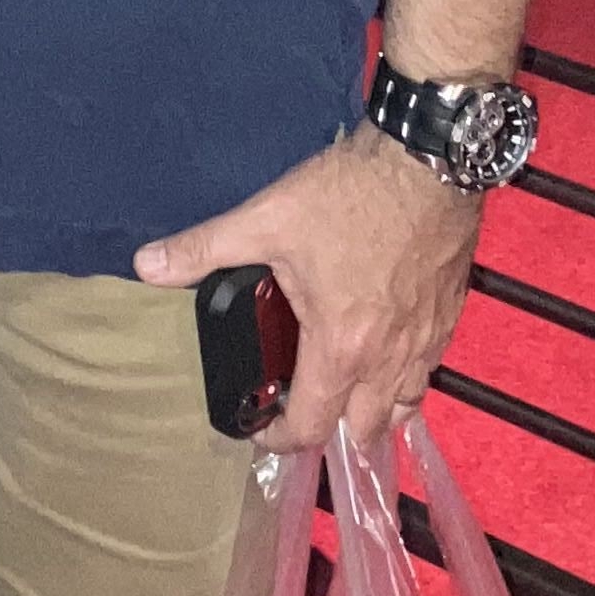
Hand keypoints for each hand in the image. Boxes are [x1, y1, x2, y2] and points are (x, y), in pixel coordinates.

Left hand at [136, 125, 479, 450]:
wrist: (428, 159)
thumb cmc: (350, 194)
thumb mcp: (267, 218)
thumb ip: (204, 248)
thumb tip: (146, 266)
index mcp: (341, 347)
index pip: (310, 425)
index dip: (278, 436)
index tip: (259, 422)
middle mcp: (388, 359)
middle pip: (363, 431)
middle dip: (328, 428)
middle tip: (299, 400)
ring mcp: (425, 342)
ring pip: (402, 407)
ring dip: (372, 409)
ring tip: (342, 384)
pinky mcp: (448, 318)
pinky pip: (427, 372)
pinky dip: (403, 377)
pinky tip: (382, 347)